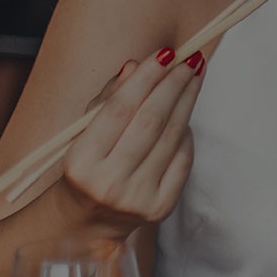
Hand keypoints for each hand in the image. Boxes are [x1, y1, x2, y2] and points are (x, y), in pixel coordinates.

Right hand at [58, 47, 202, 233]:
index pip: (120, 110)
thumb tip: (136, 65)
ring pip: (171, 138)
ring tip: (195, 76)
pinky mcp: (161, 208)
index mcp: (81, 162)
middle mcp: (109, 183)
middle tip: (190, 59)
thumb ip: (108, 98)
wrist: (84, 223)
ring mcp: (138, 199)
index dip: (146, 78)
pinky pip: (182, 160)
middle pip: (151, 122)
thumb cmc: (85, 167)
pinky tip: (186, 112)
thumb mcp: (82, 132)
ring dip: (187, 101)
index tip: (165, 53)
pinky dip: (187, 133)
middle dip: (174, 85)